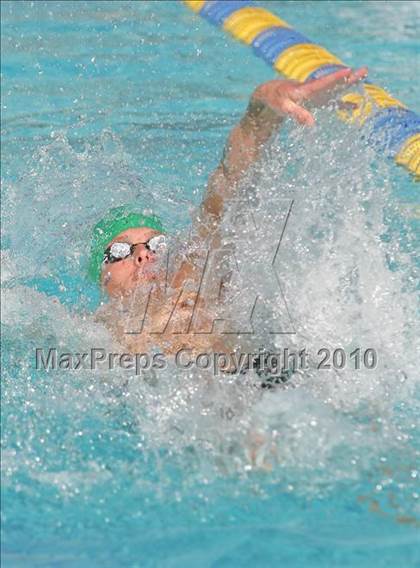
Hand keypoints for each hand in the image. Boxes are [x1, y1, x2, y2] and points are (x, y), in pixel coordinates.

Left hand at [252, 67, 367, 125]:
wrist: (270, 94)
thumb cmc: (275, 100)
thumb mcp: (284, 108)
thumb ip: (297, 114)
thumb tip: (312, 124)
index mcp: (306, 89)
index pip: (324, 83)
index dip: (336, 79)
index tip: (349, 72)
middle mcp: (314, 89)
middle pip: (334, 83)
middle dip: (349, 78)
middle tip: (365, 70)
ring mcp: (317, 93)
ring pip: (335, 88)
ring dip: (349, 84)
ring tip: (363, 78)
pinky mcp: (316, 99)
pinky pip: (332, 101)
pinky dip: (343, 103)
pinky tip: (355, 106)